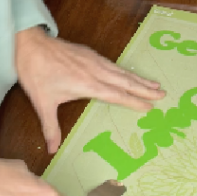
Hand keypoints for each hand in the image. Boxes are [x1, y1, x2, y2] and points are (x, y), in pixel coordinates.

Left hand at [15, 26, 164, 153]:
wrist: (33, 46)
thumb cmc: (37, 75)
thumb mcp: (42, 104)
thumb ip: (51, 127)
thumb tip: (52, 149)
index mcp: (89, 85)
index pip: (117, 95)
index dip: (134, 101)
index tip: (150, 107)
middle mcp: (97, 72)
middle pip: (127, 82)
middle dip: (145, 89)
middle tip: (163, 94)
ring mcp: (96, 61)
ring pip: (123, 72)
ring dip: (140, 79)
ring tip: (155, 84)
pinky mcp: (92, 55)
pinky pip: (115, 65)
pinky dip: (127, 71)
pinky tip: (131, 74)